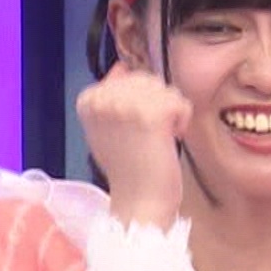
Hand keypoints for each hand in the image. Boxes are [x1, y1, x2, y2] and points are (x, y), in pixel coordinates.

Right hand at [76, 66, 189, 228]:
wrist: (138, 203)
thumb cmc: (128, 170)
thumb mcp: (106, 129)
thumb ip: (111, 98)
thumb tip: (121, 67)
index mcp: (87, 100)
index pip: (126, 77)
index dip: (139, 101)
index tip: (135, 128)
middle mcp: (102, 99)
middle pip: (146, 79)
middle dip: (157, 104)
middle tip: (150, 135)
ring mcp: (125, 105)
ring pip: (164, 89)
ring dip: (171, 113)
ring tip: (160, 138)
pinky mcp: (151, 115)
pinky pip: (179, 101)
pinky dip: (183, 120)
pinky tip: (173, 138)